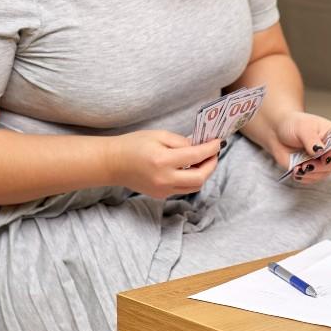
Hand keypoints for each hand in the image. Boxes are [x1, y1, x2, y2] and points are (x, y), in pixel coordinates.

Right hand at [106, 131, 222, 199]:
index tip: (217, 142)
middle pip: (200, 178)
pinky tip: (189, 168)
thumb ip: (181, 142)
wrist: (113, 163)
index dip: (211, 149)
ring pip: (194, 187)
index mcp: (163, 160)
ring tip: (204, 160)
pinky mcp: (160, 195)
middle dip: (211, 165)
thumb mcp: (158, 135)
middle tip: (214, 153)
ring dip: (203, 174)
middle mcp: (164, 179)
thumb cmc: (133, 145)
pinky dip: (190, 179)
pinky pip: (183, 189)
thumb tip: (199, 146)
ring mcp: (162, 190)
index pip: (196, 156)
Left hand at [266, 111, 330, 184]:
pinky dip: (304, 178)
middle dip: (318, 167)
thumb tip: (320, 150)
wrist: (278, 133)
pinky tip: (296, 171)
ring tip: (297, 168)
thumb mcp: (302, 128)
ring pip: (323, 174)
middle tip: (304, 166)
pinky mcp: (315, 170)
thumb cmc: (294, 125)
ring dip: (309, 174)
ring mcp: (324, 161)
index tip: (323, 159)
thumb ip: (312, 140)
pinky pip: (313, 179)